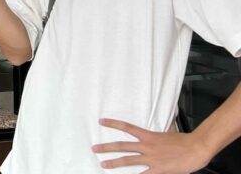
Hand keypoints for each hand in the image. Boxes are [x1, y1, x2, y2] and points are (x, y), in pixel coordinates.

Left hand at [92, 118, 212, 172]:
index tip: (101, 121)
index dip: (113, 124)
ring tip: (103, 164)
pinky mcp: (158, 170)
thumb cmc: (183, 141)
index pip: (127, 127)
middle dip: (106, 147)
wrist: (196, 148)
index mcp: (149, 136)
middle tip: (94, 148)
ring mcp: (151, 159)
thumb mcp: (166, 134)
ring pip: (128, 160)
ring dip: (114, 163)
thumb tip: (151, 135)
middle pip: (122, 146)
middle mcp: (147, 146)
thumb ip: (156, 137)